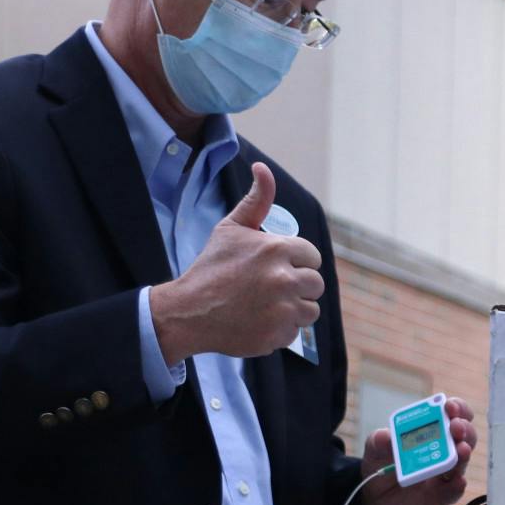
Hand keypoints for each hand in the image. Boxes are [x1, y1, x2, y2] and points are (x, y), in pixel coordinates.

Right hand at [151, 162, 322, 361]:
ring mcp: (282, 310)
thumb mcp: (231, 228)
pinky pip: (295, 332)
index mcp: (276, 250)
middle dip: (298, 285)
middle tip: (271, 287)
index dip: (296, 261)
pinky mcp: (277, 336)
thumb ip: (256, 200)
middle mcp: (284, 280)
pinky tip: (258, 321)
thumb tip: (262, 168)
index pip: (312, 256)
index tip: (277, 267)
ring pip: (310, 310)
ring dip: (294, 308)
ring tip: (267, 305)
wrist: (189, 311)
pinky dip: (280, 329)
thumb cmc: (211, 268)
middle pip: (315, 284)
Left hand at [356, 398, 479, 504]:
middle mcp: (444, 450)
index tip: (449, 407)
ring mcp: (445, 474)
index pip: (452, 414)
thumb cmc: (382, 468)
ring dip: (464, 454)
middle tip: (456, 428)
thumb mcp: (374, 451)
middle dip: (464, 428)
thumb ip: (378, 441)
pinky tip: (458, 481)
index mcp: (431, 431)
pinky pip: (454, 491)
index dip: (455, 407)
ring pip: (462, 462)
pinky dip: (457, 486)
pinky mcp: (442, 496)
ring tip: (462, 450)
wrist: (377, 501)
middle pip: (465, 436)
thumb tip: (385, 436)